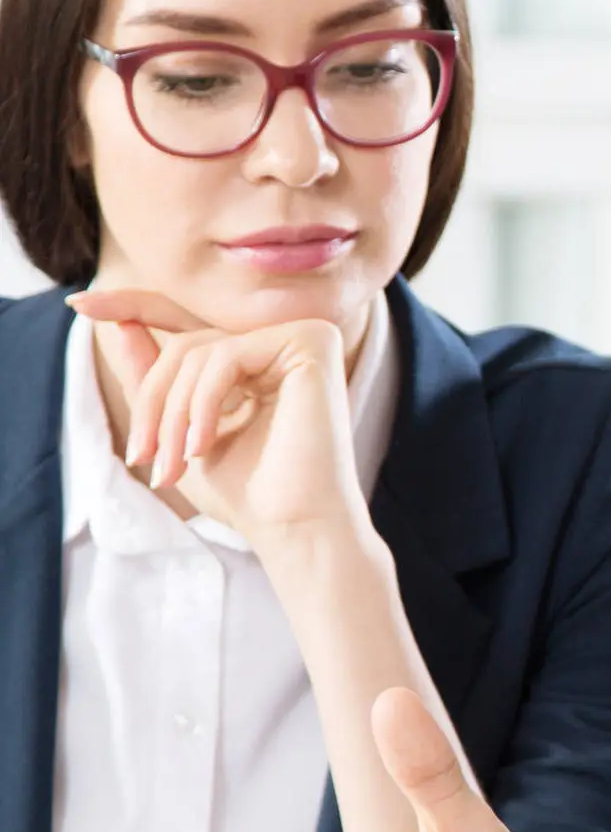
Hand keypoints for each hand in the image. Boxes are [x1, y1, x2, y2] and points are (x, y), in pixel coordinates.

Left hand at [70, 289, 366, 543]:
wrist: (297, 528)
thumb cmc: (248, 494)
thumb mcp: (181, 434)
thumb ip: (155, 380)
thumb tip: (120, 325)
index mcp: (261, 363)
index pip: (188, 326)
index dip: (133, 307)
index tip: (78, 303)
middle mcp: (285, 344)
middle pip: (186, 347)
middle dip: (152, 405)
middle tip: (141, 458)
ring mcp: (302, 339)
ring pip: (199, 353)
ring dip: (172, 415)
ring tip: (172, 466)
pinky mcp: (311, 344)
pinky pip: (225, 356)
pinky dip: (202, 405)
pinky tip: (202, 448)